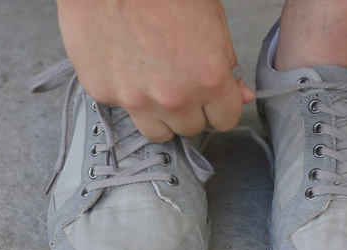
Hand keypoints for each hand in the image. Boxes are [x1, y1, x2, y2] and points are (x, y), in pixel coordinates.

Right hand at [57, 0, 254, 141]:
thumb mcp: (212, 21)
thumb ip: (227, 64)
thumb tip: (242, 95)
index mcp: (207, 79)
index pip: (225, 120)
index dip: (220, 108)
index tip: (212, 100)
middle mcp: (173, 98)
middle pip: (191, 128)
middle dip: (190, 110)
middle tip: (179, 81)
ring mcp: (136, 99)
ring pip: (158, 131)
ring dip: (161, 115)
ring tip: (153, 81)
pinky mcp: (104, 93)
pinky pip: (124, 110)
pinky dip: (127, 94)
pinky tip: (125, 64)